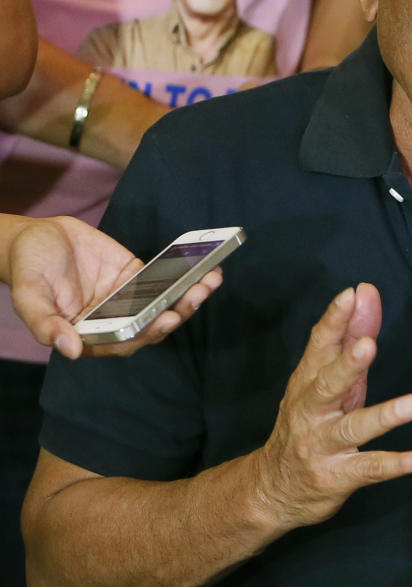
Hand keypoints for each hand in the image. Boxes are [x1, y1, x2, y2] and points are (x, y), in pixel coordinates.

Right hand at [7, 216, 220, 358]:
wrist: (36, 236)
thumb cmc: (28, 269)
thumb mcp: (28, 296)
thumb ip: (46, 324)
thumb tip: (70, 350)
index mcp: (88, 334)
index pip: (124, 342)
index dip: (147, 333)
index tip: (167, 319)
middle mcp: (112, 320)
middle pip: (152, 324)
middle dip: (177, 312)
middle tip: (197, 295)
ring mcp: (127, 298)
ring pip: (163, 303)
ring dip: (189, 295)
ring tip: (210, 280)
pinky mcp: (136, 275)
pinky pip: (164, 279)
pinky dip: (185, 276)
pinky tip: (205, 265)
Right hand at [253, 283, 411, 529]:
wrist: (272, 490)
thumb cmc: (309, 422)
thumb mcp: (326, 380)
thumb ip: (349, 336)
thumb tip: (365, 292)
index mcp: (307, 382)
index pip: (318, 347)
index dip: (333, 321)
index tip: (349, 295)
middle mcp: (311, 412)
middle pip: (328, 385)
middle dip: (347, 365)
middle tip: (369, 345)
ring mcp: (323, 446)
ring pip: (352, 428)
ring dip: (383, 416)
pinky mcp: (338, 477)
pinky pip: (372, 468)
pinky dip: (400, 464)